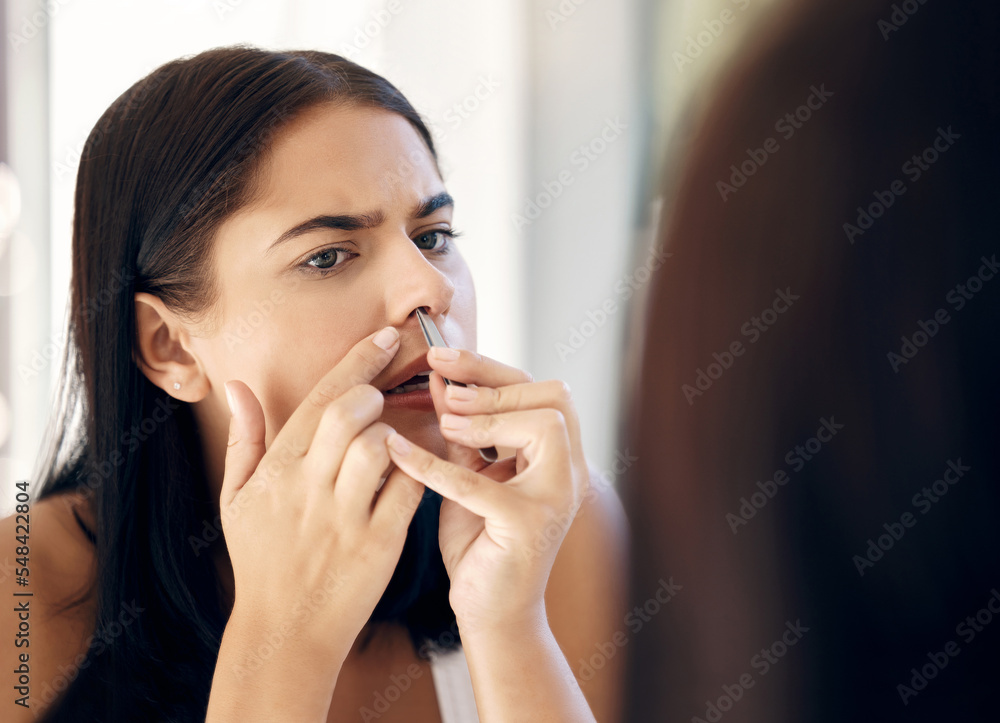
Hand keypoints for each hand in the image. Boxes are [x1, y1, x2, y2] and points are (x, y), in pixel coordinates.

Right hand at [220, 326, 424, 661]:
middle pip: (350, 414)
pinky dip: (420, 469)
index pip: (320, 399)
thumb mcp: (236, 500)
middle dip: (376, 391)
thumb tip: (236, 386)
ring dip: (396, 433)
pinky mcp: (380, 544)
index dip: (357, 362)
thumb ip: (244, 439)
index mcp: (278, 472)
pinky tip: (419, 466)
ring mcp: (346, 517)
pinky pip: (409, 489)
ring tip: (397, 438)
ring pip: (381, 447)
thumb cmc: (261, 561)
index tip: (384, 338)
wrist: (284, 632)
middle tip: (385, 396)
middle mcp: (310, 489)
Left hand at [384, 348, 590, 632]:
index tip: (443, 357)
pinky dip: (434, 465)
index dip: (492, 369)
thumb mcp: (471, 474)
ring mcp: (554, 501)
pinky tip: (397, 452)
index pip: (542, 390)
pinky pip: (479, 483)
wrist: (490, 612)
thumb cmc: (481, 542)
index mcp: (558, 457)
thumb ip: (465, 431)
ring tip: (443, 420)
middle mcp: (569, 474)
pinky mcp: (526, 528)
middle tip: (445, 382)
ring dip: (487, 416)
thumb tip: (443, 378)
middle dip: (495, 383)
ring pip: (544, 426)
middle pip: (554, 397)